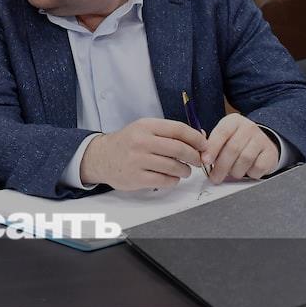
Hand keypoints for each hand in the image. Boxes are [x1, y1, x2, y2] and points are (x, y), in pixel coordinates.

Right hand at [79, 118, 204, 190]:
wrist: (101, 157)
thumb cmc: (128, 142)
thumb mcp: (145, 129)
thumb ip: (169, 133)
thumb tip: (200, 138)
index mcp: (146, 126)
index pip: (178, 129)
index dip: (196, 138)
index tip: (204, 145)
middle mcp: (141, 141)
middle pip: (179, 149)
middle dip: (194, 156)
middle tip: (198, 160)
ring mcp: (138, 160)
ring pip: (173, 166)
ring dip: (185, 170)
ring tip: (185, 170)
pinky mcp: (136, 178)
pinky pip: (164, 181)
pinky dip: (173, 180)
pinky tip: (172, 177)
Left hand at [202, 114, 279, 181]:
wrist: (263, 143)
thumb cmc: (237, 142)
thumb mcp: (223, 137)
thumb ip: (211, 144)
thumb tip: (199, 153)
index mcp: (233, 121)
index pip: (221, 133)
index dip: (212, 148)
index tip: (205, 161)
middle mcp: (248, 127)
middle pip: (232, 149)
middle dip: (221, 167)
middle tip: (214, 177)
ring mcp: (261, 139)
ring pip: (244, 160)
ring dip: (235, 171)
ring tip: (231, 173)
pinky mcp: (270, 153)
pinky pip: (257, 168)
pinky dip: (249, 173)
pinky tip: (246, 170)